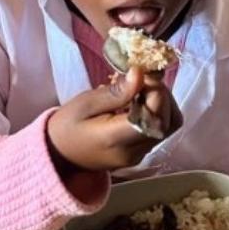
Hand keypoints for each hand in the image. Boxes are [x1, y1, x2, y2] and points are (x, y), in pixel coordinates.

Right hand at [47, 67, 181, 172]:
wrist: (58, 155)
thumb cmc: (67, 126)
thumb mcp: (84, 104)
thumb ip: (115, 92)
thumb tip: (140, 74)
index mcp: (116, 139)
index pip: (154, 116)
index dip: (156, 91)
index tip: (141, 74)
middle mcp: (133, 152)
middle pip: (169, 121)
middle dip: (162, 95)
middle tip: (141, 79)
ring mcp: (139, 155)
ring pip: (169, 126)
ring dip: (161, 103)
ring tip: (139, 90)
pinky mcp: (141, 154)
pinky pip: (159, 130)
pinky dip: (155, 112)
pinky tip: (136, 102)